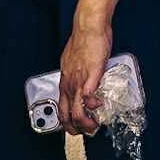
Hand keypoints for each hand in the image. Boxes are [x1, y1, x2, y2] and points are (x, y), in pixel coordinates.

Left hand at [58, 19, 112, 135]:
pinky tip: (99, 105)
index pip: (61, 108)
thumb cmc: (84, 41)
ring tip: (94, 125)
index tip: (75, 127)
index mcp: (65, 81)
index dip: (67, 122)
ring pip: (76, 112)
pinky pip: (88, 98)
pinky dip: (94, 106)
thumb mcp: (75, 62)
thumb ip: (78, 74)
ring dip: (86, 123)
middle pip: (66, 116)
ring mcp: (78, 82)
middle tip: (86, 131)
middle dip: (76, 129)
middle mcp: (68, 84)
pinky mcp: (90, 77)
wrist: (88, 27)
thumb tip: (83, 82)